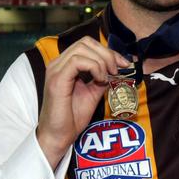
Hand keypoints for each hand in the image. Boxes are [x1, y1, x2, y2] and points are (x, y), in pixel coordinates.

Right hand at [36, 36, 129, 169]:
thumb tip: (115, 68)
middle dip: (107, 53)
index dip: (107, 51)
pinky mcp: (57, 79)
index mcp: (65, 64)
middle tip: (117, 69)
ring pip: (82, 48)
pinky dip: (94, 67)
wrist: (59, 136)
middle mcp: (58, 63)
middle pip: (85, 42)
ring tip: (107, 76)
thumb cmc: (72, 117)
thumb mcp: (93, 92)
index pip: (87, 44)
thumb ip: (101, 78)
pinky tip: (100, 79)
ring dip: (101, 60)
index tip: (123, 63)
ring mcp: (56, 69)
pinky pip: (77, 61)